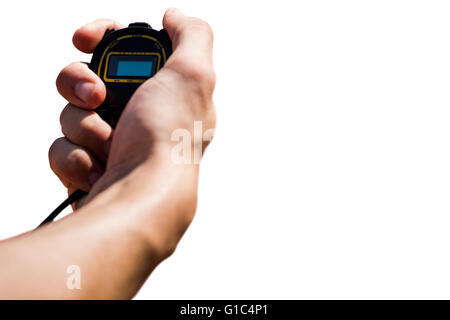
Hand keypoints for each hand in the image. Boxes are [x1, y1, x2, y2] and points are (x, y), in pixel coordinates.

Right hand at [49, 9, 215, 205]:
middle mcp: (138, 116)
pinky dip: (77, 158)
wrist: (143, 198)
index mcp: (163, 92)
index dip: (98, 38)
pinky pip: (62, 148)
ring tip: (108, 146)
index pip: (121, 52)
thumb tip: (173, 18)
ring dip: (84, 128)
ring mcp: (113, 143)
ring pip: (70, 114)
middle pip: (85, 78)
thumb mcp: (194, 74)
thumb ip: (191, 35)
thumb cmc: (167, 139)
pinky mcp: (90, 168)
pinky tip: (99, 170)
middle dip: (80, 85)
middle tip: (95, 98)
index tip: (83, 39)